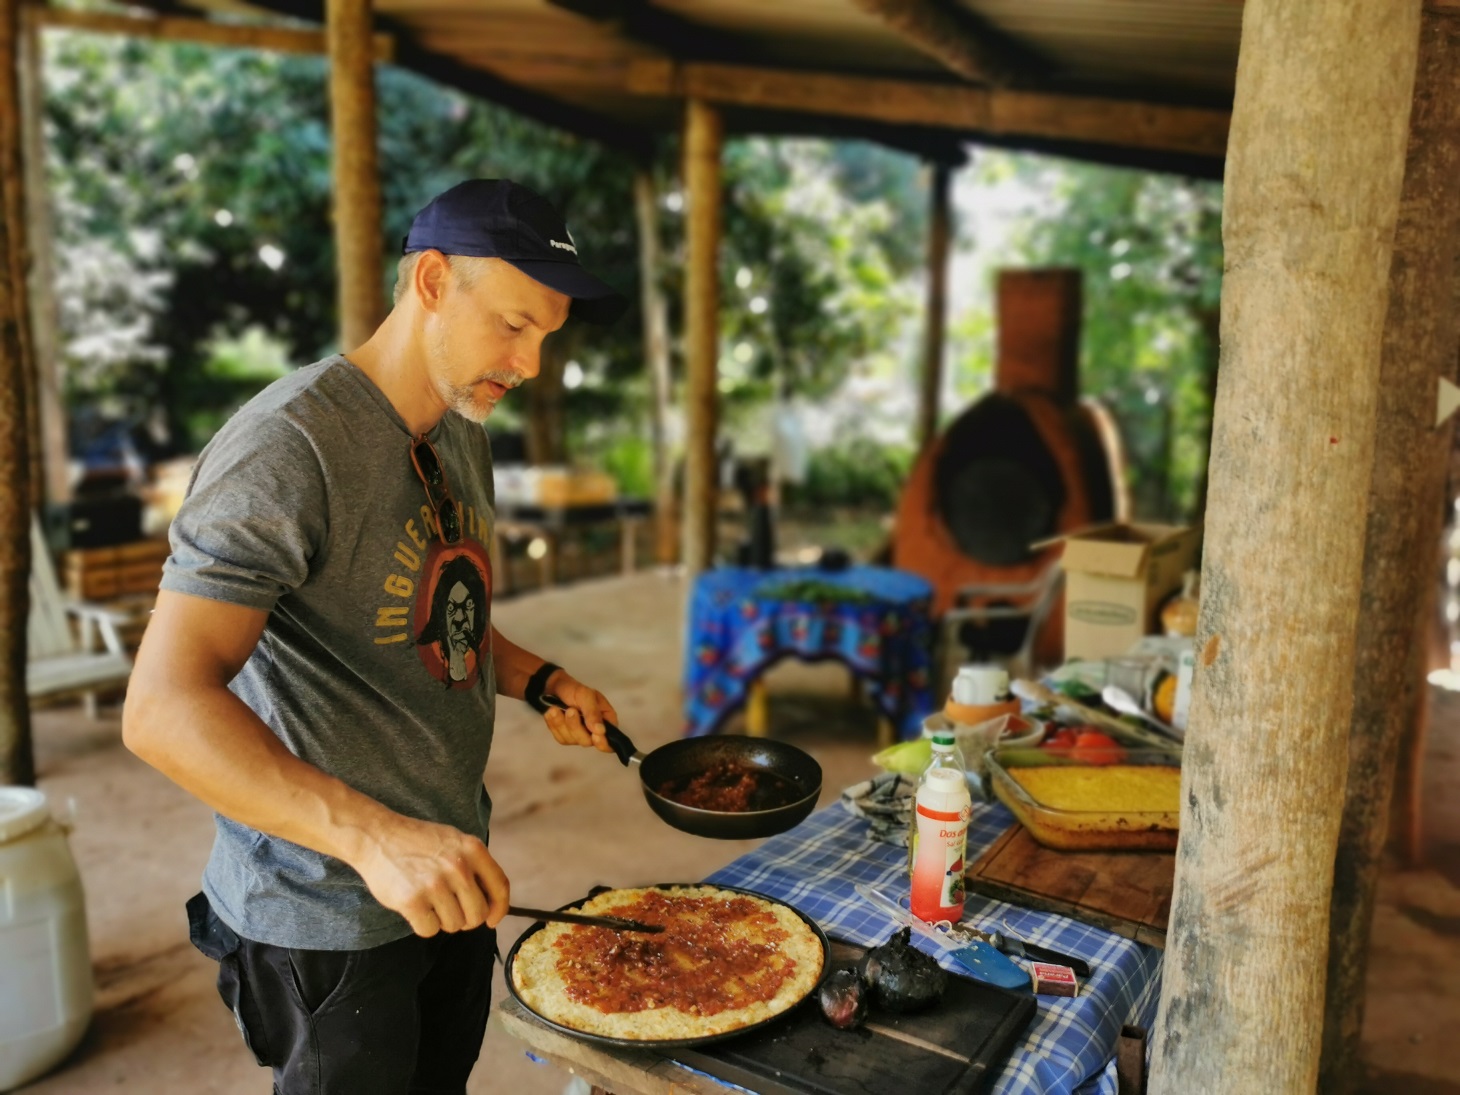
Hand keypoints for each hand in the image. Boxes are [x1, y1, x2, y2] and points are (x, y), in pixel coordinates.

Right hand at [352, 814, 508, 936]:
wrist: (377, 836)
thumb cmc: (416, 842)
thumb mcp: (453, 841)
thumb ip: (474, 865)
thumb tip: (492, 903)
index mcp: (472, 849)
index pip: (500, 887)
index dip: (499, 909)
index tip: (492, 920)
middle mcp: (458, 867)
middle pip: (477, 914)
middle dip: (466, 919)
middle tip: (450, 910)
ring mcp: (435, 884)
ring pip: (455, 925)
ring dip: (443, 921)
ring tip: (429, 902)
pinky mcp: (412, 901)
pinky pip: (430, 930)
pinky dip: (423, 925)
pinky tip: (415, 908)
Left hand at [542, 670, 618, 753]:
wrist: (555, 688)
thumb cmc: (574, 690)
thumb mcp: (586, 695)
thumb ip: (593, 712)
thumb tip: (600, 731)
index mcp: (606, 721)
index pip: (609, 741)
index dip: (603, 743)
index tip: (595, 736)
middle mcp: (594, 731)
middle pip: (587, 741)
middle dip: (576, 726)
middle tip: (570, 710)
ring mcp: (579, 735)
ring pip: (572, 740)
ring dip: (562, 723)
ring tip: (555, 709)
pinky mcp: (565, 736)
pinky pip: (560, 737)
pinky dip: (554, 725)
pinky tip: (552, 713)